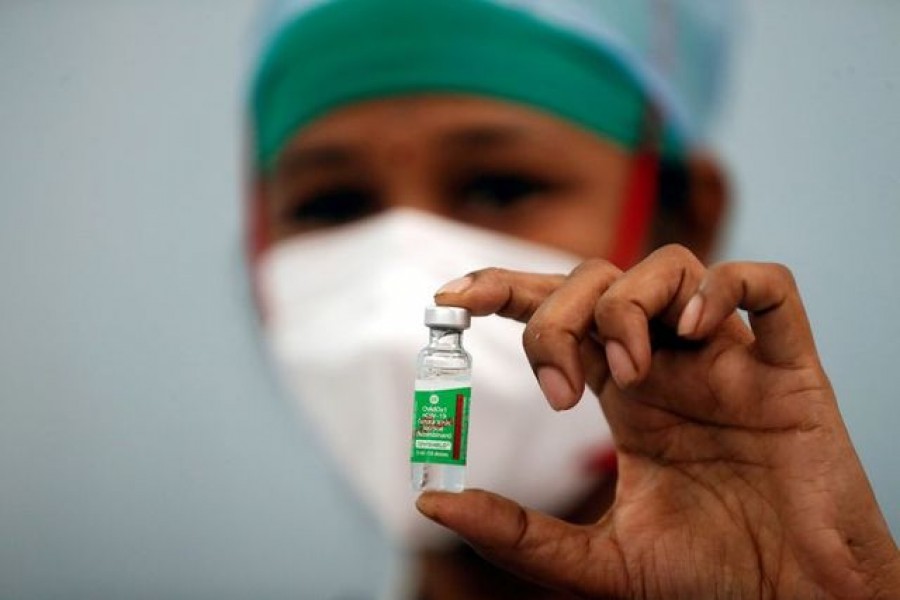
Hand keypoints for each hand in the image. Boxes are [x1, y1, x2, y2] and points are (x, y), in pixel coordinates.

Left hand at [416, 245, 899, 598]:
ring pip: (671, 267)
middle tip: (557, 387)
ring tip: (630, 374)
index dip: (502, 288)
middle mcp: (670, 363)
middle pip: (598, 280)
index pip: (556, 311)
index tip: (448, 298)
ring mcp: (727, 359)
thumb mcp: (597, 563)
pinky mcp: (791, 369)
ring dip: (629, 305)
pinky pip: (768, 286)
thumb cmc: (708, 582)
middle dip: (557, 313)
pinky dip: (726, 286)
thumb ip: (517, 534)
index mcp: (623, 394)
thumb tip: (430, 500)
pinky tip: (697, 329)